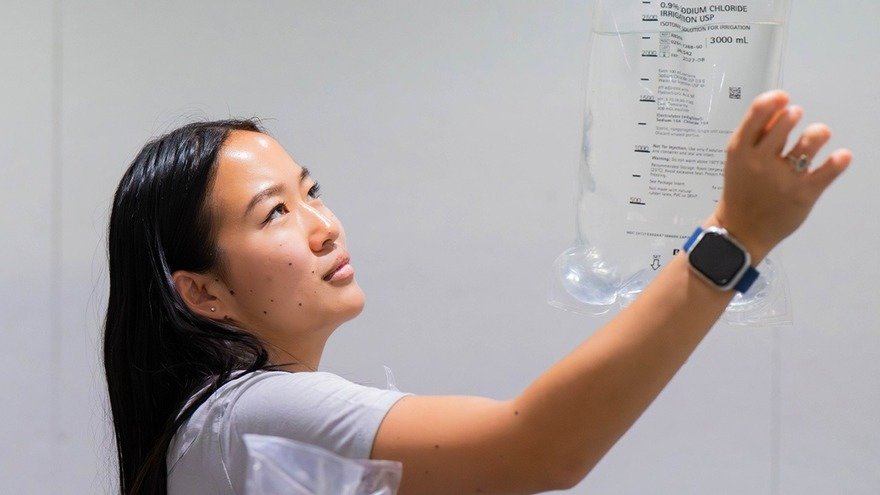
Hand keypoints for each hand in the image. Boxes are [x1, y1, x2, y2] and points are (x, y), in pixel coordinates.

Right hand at [711, 90, 851, 261]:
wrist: (740, 231)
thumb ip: (755, 135)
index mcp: (741, 151)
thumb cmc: (741, 192)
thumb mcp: (737, 161)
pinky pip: (828, 172)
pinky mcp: (804, 194)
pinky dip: (838, 161)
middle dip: (793, 115)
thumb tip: (778, 108)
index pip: (757, 114)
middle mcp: (761, 162)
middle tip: (796, 117)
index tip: (783, 98)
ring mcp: (783, 178)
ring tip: (818, 135)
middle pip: (785, 123)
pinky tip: (841, 157)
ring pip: (809, 142)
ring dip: (818, 133)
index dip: (773, 100)